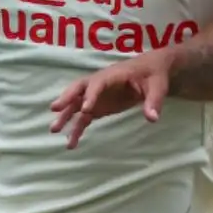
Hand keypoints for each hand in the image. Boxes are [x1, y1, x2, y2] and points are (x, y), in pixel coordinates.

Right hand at [49, 53, 172, 148]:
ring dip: (66, 116)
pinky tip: (71, 142)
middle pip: (78, 89)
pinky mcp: (99, 106)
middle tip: (55, 109)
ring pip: (77, 104)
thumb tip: (152, 118)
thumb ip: (153, 101)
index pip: (98, 83)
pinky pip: (85, 117)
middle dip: (66, 98)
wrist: (152, 70)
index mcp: (113, 75)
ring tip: (54, 130)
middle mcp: (100, 84)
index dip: (91, 95)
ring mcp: (98, 96)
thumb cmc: (153, 75)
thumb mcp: (158, 86)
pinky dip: (77, 128)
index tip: (86, 109)